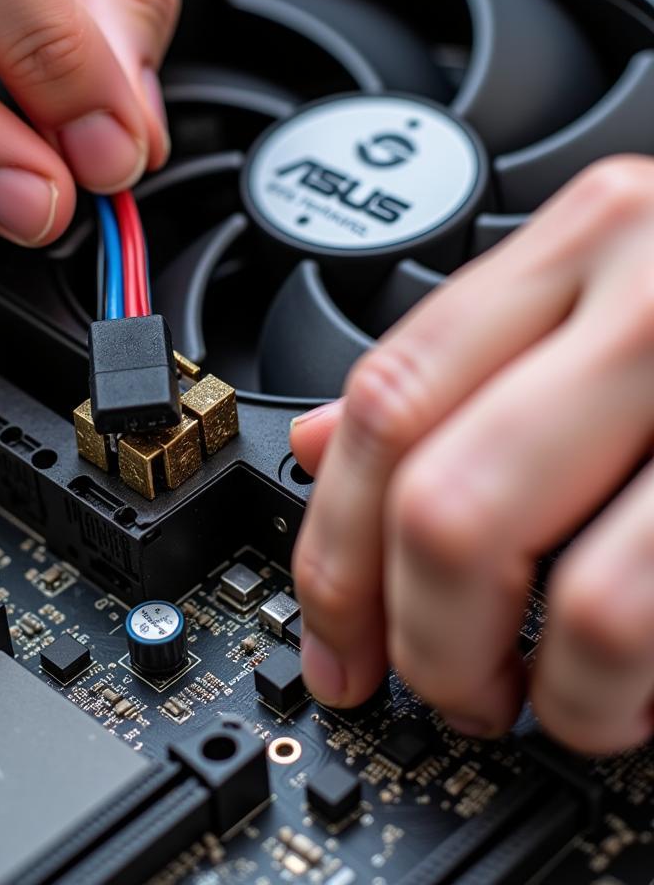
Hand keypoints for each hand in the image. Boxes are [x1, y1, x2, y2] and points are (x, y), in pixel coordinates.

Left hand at [290, 155, 653, 754]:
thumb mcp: (596, 290)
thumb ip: (458, 367)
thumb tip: (320, 447)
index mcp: (586, 241)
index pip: (386, 401)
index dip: (333, 544)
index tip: (328, 633)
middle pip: (447, 507)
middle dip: (416, 634)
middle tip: (429, 683)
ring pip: (573, 600)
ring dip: (535, 691)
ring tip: (537, 700)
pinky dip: (619, 694)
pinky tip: (621, 687)